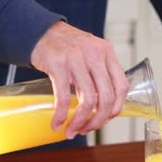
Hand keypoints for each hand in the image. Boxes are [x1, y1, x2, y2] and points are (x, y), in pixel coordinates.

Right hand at [30, 21, 129, 138]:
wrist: (39, 31)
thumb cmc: (65, 45)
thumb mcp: (90, 53)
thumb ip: (100, 73)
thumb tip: (105, 106)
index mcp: (106, 53)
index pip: (122, 87)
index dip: (115, 109)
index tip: (104, 120)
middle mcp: (94, 54)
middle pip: (106, 97)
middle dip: (97, 121)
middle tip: (87, 129)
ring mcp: (76, 59)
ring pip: (87, 100)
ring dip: (79, 121)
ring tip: (71, 130)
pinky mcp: (57, 64)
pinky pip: (64, 98)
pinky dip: (61, 115)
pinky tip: (57, 122)